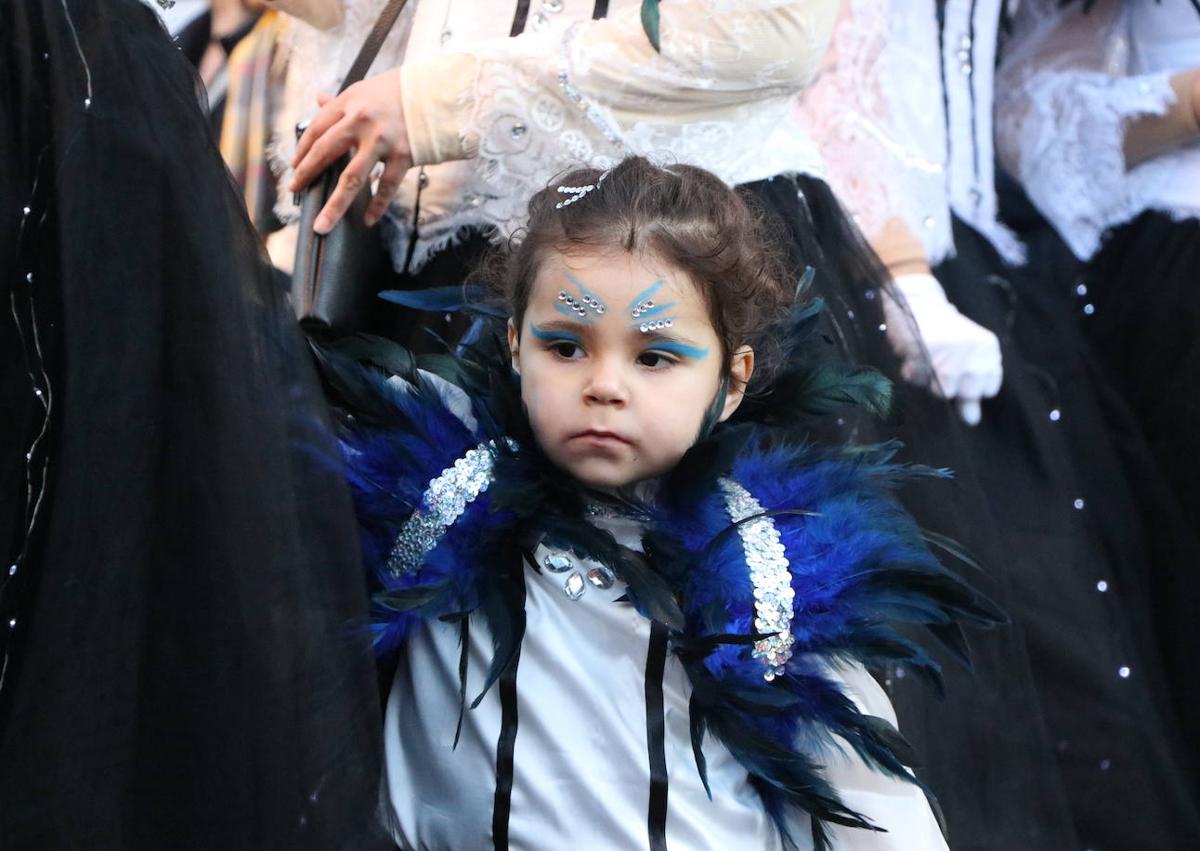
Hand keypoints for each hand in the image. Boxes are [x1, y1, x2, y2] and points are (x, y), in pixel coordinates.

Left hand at [289, 67, 411, 233]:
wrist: (439, 93)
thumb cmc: (401, 91)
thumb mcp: (366, 89)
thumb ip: (342, 101)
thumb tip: (319, 101)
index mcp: (349, 102)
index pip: (317, 129)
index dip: (303, 150)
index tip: (295, 166)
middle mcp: (361, 121)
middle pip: (325, 152)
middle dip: (306, 174)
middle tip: (295, 190)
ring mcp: (382, 141)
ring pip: (352, 179)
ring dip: (334, 206)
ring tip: (322, 225)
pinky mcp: (403, 156)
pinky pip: (386, 187)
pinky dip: (377, 206)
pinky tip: (367, 220)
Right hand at [882, 273, 1002, 426]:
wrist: (917, 299)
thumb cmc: (941, 331)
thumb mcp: (965, 356)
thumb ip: (971, 389)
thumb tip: (972, 421)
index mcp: (990, 349)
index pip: (987, 390)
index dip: (968, 386)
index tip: (957, 372)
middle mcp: (975, 351)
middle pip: (965, 393)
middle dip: (948, 385)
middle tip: (938, 365)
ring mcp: (951, 351)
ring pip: (940, 390)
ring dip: (928, 379)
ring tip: (924, 359)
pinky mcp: (927, 350)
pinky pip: (916, 378)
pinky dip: (911, 371)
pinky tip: (912, 354)